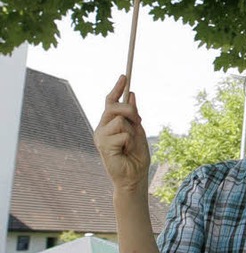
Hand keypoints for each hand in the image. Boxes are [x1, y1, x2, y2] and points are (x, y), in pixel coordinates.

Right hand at [93, 75, 150, 190]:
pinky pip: (123, 134)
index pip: (110, 101)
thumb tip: (131, 95)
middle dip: (130, 111)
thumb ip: (133, 115)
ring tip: (130, 145)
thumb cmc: (136, 156)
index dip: (117, 88)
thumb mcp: (138, 131)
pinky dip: (130, 142)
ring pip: (120, 120)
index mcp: (109, 124)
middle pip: (114, 107)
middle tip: (138, 121)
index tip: (124, 75)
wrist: (134, 177)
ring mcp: (100, 136)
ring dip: (132, 132)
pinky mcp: (103, 145)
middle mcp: (102, 128)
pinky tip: (126, 152)